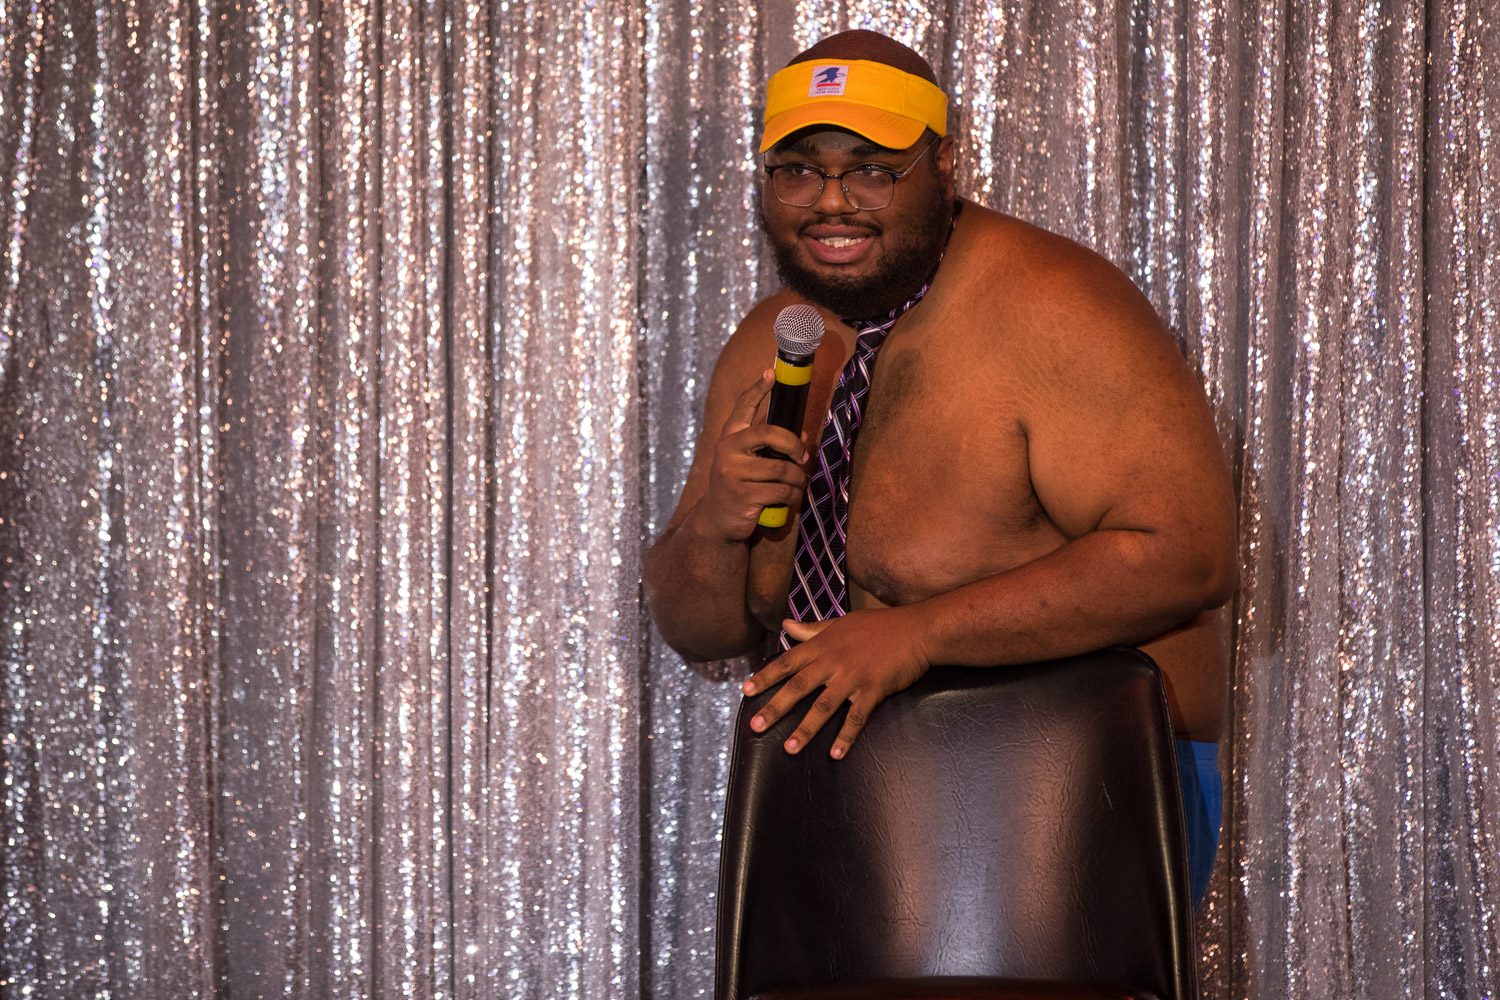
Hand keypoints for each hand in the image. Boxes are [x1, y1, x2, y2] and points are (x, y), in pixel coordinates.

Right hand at [694, 370, 809, 541]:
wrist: (717, 520)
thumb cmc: (738, 485)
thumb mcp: (747, 462)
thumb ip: (769, 447)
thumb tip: (805, 436)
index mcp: (729, 437)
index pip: (744, 407)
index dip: (759, 388)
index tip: (772, 372)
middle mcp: (727, 450)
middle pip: (770, 433)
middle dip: (794, 444)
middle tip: (802, 456)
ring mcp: (733, 473)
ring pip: (782, 468)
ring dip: (797, 478)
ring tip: (798, 483)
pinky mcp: (743, 495)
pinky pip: (781, 491)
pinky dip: (793, 495)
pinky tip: (791, 498)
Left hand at [741, 608, 932, 758]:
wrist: (917, 629)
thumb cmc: (879, 625)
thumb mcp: (841, 623)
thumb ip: (812, 629)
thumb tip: (786, 625)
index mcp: (823, 645)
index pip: (787, 662)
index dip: (765, 676)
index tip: (745, 691)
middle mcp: (833, 661)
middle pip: (798, 686)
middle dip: (775, 707)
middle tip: (755, 726)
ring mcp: (853, 676)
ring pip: (823, 706)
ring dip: (805, 728)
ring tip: (790, 748)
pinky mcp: (874, 689)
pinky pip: (857, 716)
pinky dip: (846, 736)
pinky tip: (836, 754)